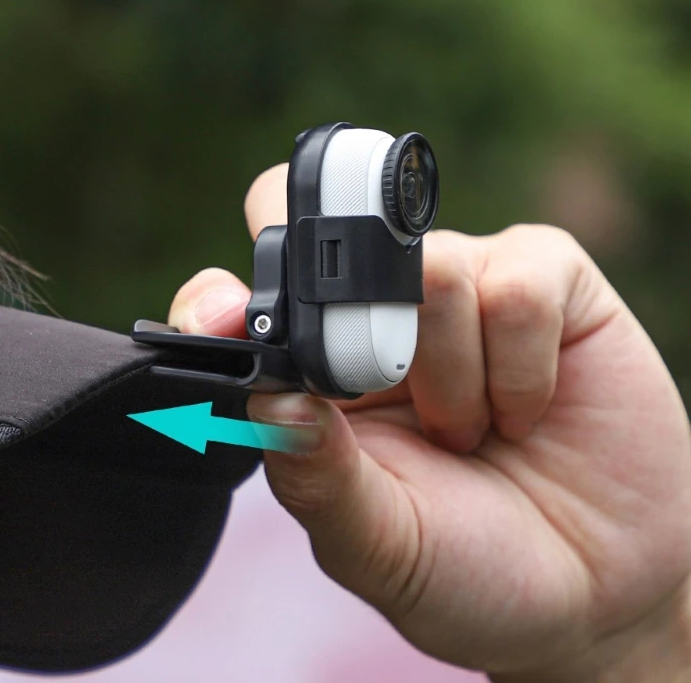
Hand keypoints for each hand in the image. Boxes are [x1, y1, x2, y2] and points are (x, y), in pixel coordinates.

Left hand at [168, 164, 690, 681]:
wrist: (593, 589)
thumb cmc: (468, 565)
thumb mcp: (378, 544)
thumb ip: (315, 478)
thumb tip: (267, 399)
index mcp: (322, 366)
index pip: (256, 286)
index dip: (227, 292)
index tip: (227, 322)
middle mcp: (386, 310)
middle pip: (333, 231)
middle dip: (359, 322)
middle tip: (389, 397)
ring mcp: (465, 284)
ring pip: (432, 268)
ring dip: (452, 375)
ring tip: (471, 431)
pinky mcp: (545, 279)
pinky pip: (518, 285)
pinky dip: (521, 367)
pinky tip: (525, 410)